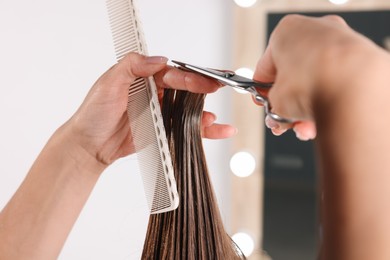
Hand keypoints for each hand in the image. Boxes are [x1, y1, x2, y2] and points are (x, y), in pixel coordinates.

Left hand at [64, 53, 235, 165]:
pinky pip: (185, 128)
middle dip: (203, 88)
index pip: (171, 73)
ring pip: (188, 109)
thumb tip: (158, 59)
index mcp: (143, 79)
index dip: (188, 76)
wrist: (89, 145)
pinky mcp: (162, 130)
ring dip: (204, 112)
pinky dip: (203, 129)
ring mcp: (159, 113)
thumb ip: (132, 66)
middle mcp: (154, 94)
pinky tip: (216, 128)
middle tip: (217, 88)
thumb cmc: (94, 115)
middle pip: (184, 88)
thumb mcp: (108, 83)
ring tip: (213, 117)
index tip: (201, 80)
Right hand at [254, 15, 373, 139]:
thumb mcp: (276, 100)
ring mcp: (339, 41)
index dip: (263, 90)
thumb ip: (274, 103)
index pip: (266, 66)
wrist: (355, 90)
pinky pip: (335, 81)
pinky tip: (319, 122)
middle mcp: (314, 30)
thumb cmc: (313, 85)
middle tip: (283, 120)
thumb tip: (279, 112)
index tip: (265, 103)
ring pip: (315, 79)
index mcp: (287, 31)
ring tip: (302, 128)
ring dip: (306, 106)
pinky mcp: (358, 56)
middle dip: (288, 101)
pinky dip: (327, 101)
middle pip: (294, 73)